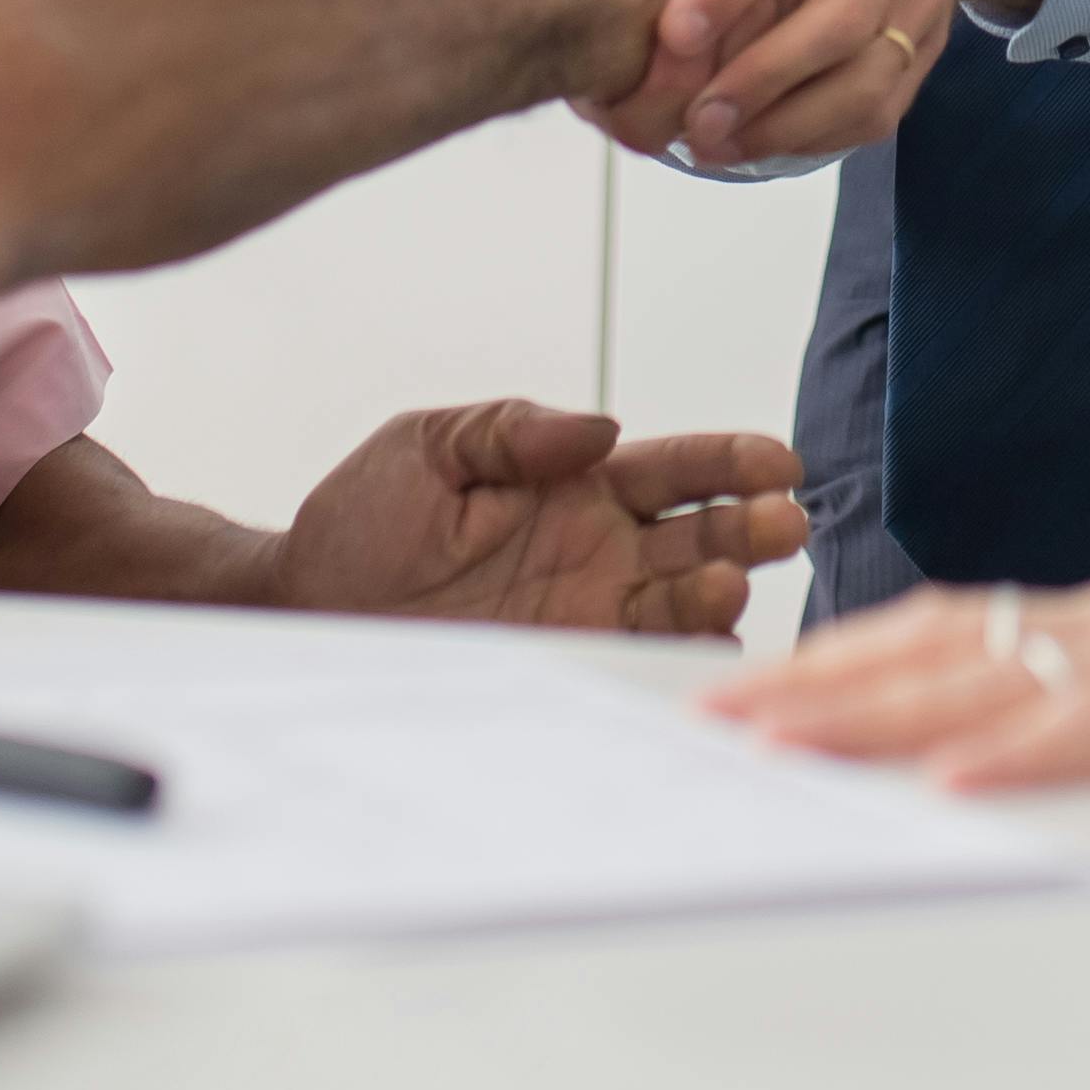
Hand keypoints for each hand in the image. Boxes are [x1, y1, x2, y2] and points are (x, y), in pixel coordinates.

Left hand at [274, 399, 807, 639]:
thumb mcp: (431, 444)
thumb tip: (601, 426)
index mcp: (580, 482)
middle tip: (782, 522)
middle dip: (751, 526)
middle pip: (702, 534)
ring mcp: (590, 609)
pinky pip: (642, 661)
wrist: (307, 604)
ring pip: (684, 601)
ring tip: (725, 583)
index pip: (678, 466)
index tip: (776, 461)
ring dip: (719, 591)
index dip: (731, 461)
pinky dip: (681, 657)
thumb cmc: (363, 518)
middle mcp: (601, 548)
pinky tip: (703, 646)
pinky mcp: (567, 663)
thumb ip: (517, 429)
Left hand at [541, 0, 1061, 167]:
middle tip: (690, 119)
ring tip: (712, 144)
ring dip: (792, 123)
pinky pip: (887, 103)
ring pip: (870, 75)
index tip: (674, 32)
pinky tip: (759, 142)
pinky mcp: (930, 36)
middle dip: (763, 77)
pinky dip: (824, 135)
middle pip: (841, 19)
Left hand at [701, 541, 1089, 786]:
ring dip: (869, 712)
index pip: (965, 627)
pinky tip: (948, 780)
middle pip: (940, 644)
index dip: (857, 656)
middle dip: (816, 684)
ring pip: (986, 678)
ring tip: (775, 743)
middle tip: (713, 719)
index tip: (769, 688)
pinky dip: (1014, 752)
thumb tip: (1084, 740)